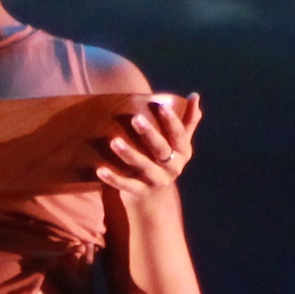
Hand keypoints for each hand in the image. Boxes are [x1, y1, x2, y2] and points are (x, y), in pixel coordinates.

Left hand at [96, 92, 201, 208]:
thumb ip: (187, 120)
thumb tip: (194, 95)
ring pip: (143, 166)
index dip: (171, 120)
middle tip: (135, 118)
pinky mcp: (140, 193)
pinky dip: (113, 179)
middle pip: (161, 149)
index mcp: (183, 152)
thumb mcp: (178, 144)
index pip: (179, 134)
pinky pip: (126, 186)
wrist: (155, 198)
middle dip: (149, 134)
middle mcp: (173, 168)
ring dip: (129, 154)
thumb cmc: (164, 160)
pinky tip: (100, 169)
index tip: (160, 105)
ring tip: (114, 141)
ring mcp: (157, 181)